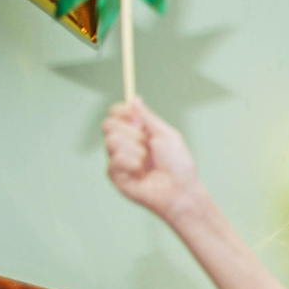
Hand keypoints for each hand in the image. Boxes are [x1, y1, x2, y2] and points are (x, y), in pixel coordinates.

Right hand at [104, 100, 207, 224]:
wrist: (180, 191)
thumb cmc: (178, 165)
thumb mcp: (167, 135)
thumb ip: (148, 117)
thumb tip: (134, 98)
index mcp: (136, 132)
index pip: (116, 113)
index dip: (121, 111)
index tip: (134, 117)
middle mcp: (124, 144)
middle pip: (108, 124)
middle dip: (131, 133)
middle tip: (148, 144)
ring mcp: (117, 159)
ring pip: (112, 140)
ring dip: (136, 151)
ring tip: (148, 162)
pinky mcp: (114, 174)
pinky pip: (116, 159)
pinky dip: (133, 164)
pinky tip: (142, 173)